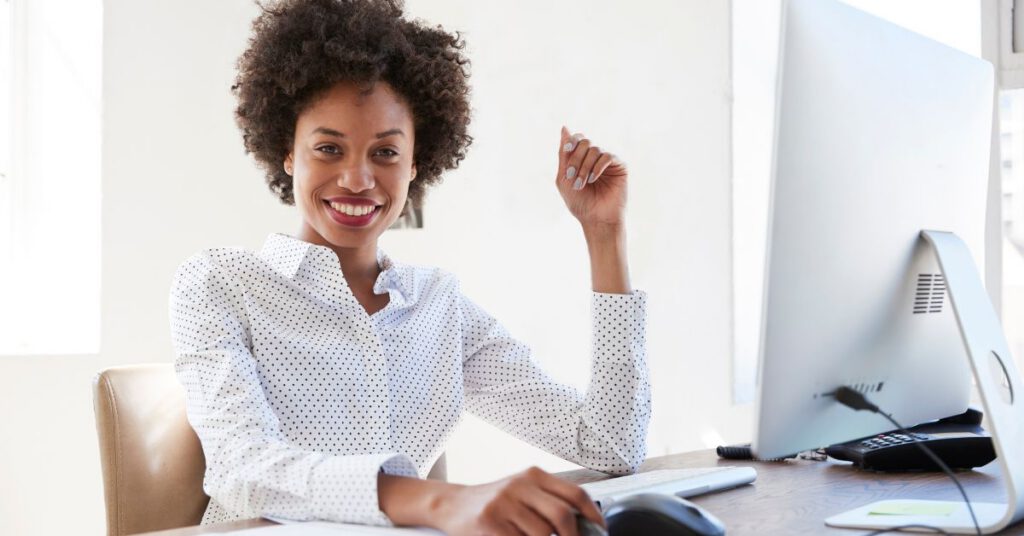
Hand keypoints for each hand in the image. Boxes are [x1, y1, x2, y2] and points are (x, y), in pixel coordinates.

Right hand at [435, 466, 604, 535]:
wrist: (452, 504)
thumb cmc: (494, 502)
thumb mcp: (523, 492)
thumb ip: (549, 502)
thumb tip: (584, 525)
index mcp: (533, 475)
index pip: (575, 493)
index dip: (593, 515)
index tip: (601, 530)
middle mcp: (520, 485)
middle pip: (562, 516)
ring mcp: (503, 503)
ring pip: (542, 534)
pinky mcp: (489, 522)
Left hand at [555, 126, 628, 228]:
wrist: (595, 219)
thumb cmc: (579, 202)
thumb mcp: (564, 178)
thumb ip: (564, 154)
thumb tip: (564, 127)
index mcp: (581, 159)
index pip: (577, 139)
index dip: (571, 142)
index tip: (567, 150)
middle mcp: (594, 158)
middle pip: (584, 142)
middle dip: (576, 158)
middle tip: (572, 176)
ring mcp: (607, 162)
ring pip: (595, 149)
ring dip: (585, 166)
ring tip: (582, 183)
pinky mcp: (619, 167)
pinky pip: (607, 156)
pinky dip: (598, 167)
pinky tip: (593, 179)